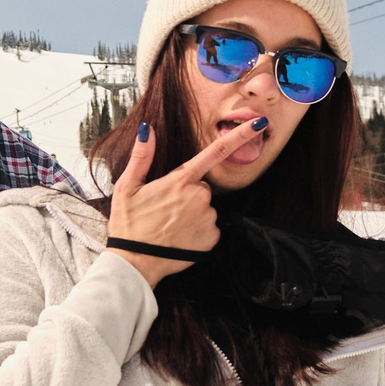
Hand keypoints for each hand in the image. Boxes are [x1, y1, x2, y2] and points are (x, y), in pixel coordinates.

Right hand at [106, 118, 263, 285]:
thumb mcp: (126, 187)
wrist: (134, 262)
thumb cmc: (128, 224)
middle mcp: (199, 197)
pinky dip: (198, 231)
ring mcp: (208, 218)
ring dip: (193, 213)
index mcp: (180, 181)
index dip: (240, 135)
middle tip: (165, 208)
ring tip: (170, 225)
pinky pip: (210, 228)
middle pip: (202, 187)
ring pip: (206, 208)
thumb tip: (148, 130)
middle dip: (188, 194)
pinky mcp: (212, 238)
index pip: (216, 152)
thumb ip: (141, 156)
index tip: (258, 123)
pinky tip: (180, 237)